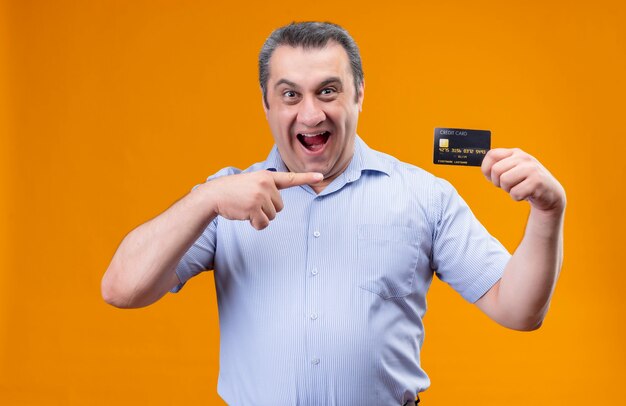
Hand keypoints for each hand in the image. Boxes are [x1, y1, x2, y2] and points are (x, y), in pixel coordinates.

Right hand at [205, 170, 322, 229]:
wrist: (213, 195)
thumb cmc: (233, 191)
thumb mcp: (251, 183)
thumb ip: (266, 188)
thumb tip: (276, 205)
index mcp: (266, 176)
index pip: (290, 178)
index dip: (307, 178)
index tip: (321, 176)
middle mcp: (266, 184)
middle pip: (280, 207)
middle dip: (267, 209)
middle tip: (250, 203)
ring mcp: (260, 195)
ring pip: (272, 216)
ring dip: (260, 217)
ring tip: (246, 207)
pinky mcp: (254, 207)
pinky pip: (263, 224)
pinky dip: (256, 224)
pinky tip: (245, 215)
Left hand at [481, 148, 565, 213]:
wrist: (550, 194)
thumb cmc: (525, 183)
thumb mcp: (511, 170)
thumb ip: (497, 167)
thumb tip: (485, 169)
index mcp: (515, 153)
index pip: (491, 155)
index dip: (487, 169)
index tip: (494, 177)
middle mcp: (523, 157)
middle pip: (496, 170)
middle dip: (498, 183)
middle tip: (510, 185)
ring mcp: (531, 168)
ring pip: (504, 181)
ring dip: (508, 190)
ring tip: (518, 188)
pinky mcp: (537, 181)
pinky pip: (515, 193)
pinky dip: (517, 197)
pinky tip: (526, 194)